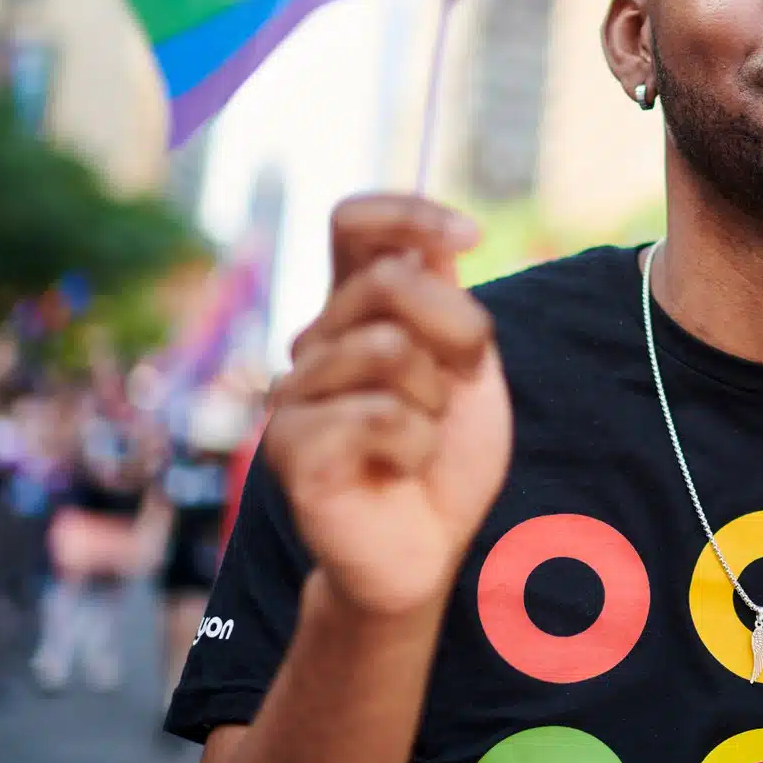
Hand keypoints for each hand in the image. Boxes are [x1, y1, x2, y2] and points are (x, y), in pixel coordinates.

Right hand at [266, 195, 509, 620]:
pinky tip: (398, 467)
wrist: (426, 550)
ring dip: (434, 400)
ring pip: (388, 347)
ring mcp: (293, 392)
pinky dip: (415, 444)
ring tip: (418, 438)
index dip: (409, 213)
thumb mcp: (466, 366)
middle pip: (390, 279)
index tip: (471, 236)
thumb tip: (435, 242)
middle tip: (458, 386)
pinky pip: (379, 414)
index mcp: (354, 309)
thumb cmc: (444, 456)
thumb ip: (445, 301)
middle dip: (457, 329)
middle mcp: (314, 340)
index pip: (354, 222)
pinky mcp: (290, 447)